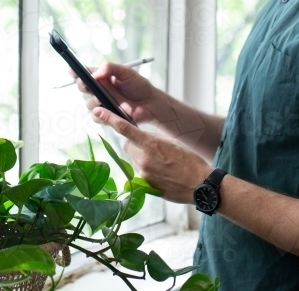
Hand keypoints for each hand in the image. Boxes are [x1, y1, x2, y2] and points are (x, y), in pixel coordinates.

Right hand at [76, 61, 162, 124]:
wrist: (149, 103)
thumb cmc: (139, 85)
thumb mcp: (126, 71)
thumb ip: (110, 68)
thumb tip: (95, 75)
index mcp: (102, 76)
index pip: (85, 73)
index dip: (76, 72)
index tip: (72, 71)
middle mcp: (100, 89)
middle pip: (82, 87)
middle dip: (82, 85)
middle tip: (88, 84)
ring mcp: (102, 102)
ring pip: (88, 103)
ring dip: (94, 101)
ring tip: (103, 98)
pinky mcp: (107, 115)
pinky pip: (96, 117)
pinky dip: (99, 115)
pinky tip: (107, 110)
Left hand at [93, 107, 212, 203]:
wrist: (201, 185)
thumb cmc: (190, 161)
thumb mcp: (172, 143)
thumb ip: (154, 139)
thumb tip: (143, 138)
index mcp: (151, 144)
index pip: (124, 129)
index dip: (109, 118)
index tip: (98, 111)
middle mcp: (144, 159)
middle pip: (127, 145)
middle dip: (134, 143)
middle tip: (150, 145)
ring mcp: (144, 174)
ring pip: (134, 159)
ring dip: (142, 157)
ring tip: (162, 162)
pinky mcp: (146, 186)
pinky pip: (140, 172)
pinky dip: (147, 170)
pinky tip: (162, 172)